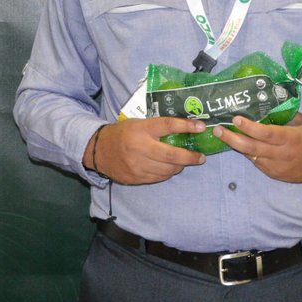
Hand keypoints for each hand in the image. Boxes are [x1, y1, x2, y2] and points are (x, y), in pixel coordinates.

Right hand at [86, 118, 206, 184]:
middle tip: (201, 157)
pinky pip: (159, 177)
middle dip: (190, 157)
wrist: (99, 150)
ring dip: (180, 166)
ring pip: (167, 169)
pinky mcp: (136, 178)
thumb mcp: (139, 123)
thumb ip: (158, 127)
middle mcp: (140, 147)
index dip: (186, 126)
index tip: (202, 127)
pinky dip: (168, 173)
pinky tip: (170, 168)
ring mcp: (138, 165)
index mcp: (141, 129)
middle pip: (171, 154)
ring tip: (185, 162)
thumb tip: (186, 128)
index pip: (168, 125)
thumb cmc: (123, 133)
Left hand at [214, 113, 301, 182]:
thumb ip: (283, 115)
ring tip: (222, 135)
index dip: (249, 127)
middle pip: (252, 148)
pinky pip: (258, 163)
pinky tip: (239, 144)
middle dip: (232, 139)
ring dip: (236, 146)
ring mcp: (277, 167)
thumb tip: (264, 103)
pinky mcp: (275, 174)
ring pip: (252, 156)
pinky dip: (249, 153)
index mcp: (291, 138)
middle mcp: (282, 154)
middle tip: (217, 129)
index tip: (236, 119)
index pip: (266, 134)